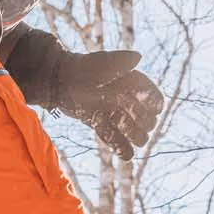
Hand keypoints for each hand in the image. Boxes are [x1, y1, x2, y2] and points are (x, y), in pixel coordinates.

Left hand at [4, 28, 165, 159]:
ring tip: (138, 141)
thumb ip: (119, 61)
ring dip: (136, 136)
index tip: (154, 110)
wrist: (58, 80)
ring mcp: (112, 112)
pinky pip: (112, 137)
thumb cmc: (81, 67)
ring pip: (130, 129)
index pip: (151, 96)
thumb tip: (137, 57)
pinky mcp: (99, 123)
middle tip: (143, 127)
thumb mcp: (102, 63)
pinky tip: (127, 155)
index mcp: (130, 83)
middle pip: (144, 116)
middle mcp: (124, 99)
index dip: (154, 104)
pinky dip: (120, 147)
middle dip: (146, 123)